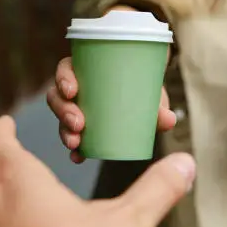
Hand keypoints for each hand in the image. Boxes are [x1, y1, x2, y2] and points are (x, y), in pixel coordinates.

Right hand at [47, 57, 175, 162]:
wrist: (148, 95)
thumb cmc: (144, 86)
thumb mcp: (151, 91)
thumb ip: (159, 105)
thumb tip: (169, 120)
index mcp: (87, 69)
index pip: (65, 70)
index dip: (63, 79)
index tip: (72, 91)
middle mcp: (77, 89)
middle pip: (58, 96)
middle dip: (63, 111)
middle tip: (78, 123)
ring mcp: (76, 109)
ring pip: (61, 118)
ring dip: (65, 131)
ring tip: (76, 142)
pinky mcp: (81, 128)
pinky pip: (72, 137)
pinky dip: (75, 149)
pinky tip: (77, 157)